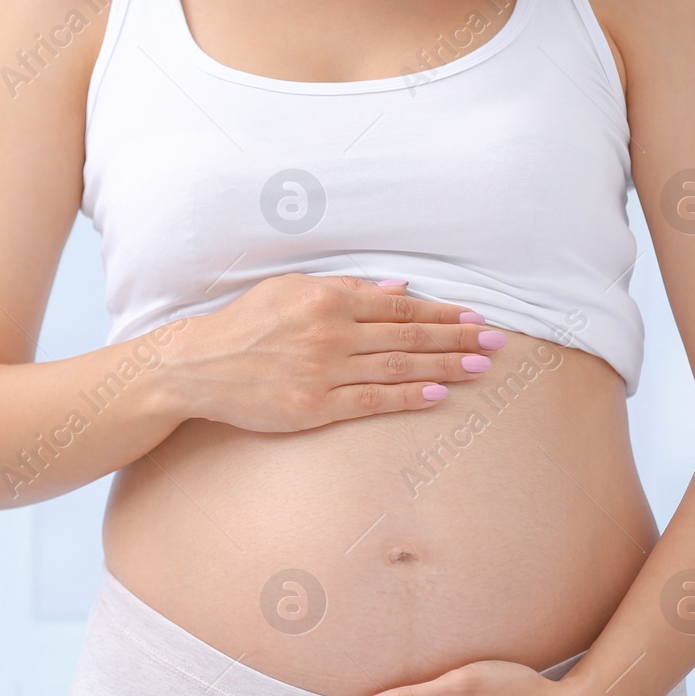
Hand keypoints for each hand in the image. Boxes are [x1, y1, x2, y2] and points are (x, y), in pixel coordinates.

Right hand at [166, 274, 505, 432]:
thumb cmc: (244, 325)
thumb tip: (399, 289)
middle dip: (459, 339)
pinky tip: (438, 394)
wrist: (197, 366)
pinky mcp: (314, 407)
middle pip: (409, 335)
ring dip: (446, 367)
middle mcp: (330, 333)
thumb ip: (346, 288)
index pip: (400, 306)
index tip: (476, 317)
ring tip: (481, 368)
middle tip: (497, 343)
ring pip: (398, 367)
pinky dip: (408, 396)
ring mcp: (323, 371)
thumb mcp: (291, 290)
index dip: (443, 312)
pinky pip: (372, 400)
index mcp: (328, 299)